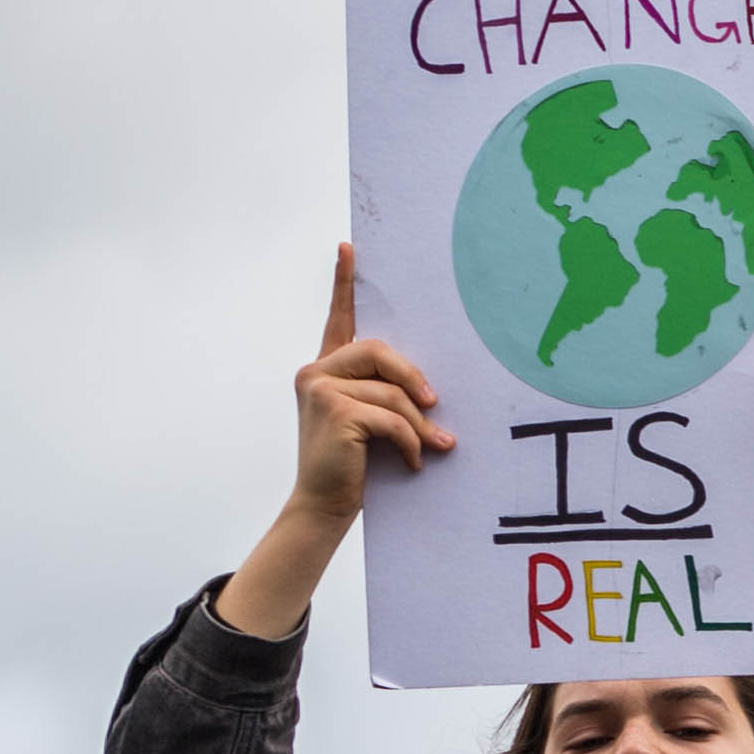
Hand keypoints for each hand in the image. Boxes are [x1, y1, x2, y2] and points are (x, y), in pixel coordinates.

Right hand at [287, 242, 454, 521]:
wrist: (325, 505)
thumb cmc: (357, 463)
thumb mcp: (375, 420)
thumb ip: (389, 393)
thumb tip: (432, 391)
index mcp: (327, 369)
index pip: (338, 319)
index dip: (344, 283)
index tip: (349, 247)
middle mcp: (316, 372)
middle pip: (380, 351)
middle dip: (414, 380)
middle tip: (437, 405)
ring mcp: (319, 390)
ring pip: (391, 392)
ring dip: (419, 425)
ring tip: (433, 447)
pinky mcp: (334, 411)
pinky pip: (392, 417)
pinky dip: (411, 442)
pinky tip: (414, 462)